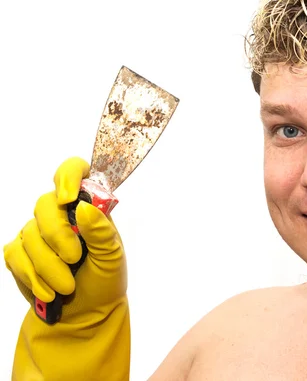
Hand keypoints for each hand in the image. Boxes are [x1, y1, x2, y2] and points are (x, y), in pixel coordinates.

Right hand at [3, 157, 129, 380]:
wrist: (87, 313)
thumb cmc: (105, 280)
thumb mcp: (112, 257)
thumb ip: (102, 231)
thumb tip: (83, 207)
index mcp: (88, 206)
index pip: (74, 172)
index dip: (68, 175)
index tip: (68, 198)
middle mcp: (60, 213)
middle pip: (44, 205)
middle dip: (58, 236)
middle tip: (74, 260)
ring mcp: (37, 231)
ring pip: (29, 235)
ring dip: (48, 266)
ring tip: (67, 287)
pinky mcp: (20, 252)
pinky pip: (15, 255)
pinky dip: (32, 276)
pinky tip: (48, 292)